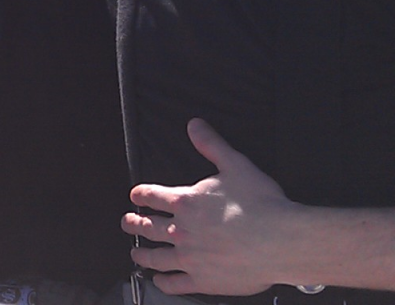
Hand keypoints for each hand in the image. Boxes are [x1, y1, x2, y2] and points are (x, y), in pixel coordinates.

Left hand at [123, 118, 294, 295]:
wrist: (282, 241)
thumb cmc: (261, 205)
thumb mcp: (234, 164)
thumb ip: (211, 144)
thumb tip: (194, 126)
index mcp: (185, 202)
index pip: (151, 195)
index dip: (140, 194)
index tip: (135, 196)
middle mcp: (181, 230)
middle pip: (147, 226)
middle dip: (133, 224)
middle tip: (127, 223)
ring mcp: (190, 257)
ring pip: (155, 257)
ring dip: (142, 254)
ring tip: (136, 253)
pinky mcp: (203, 280)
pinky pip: (175, 284)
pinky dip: (163, 283)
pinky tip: (159, 281)